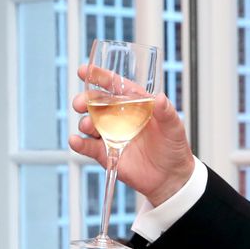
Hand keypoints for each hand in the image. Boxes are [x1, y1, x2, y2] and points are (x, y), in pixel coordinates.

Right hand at [69, 64, 193, 205]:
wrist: (170, 177)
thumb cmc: (173, 147)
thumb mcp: (174, 127)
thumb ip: (166, 112)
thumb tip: (160, 97)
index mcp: (134, 104)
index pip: (115, 86)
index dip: (99, 77)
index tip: (84, 71)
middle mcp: (119, 117)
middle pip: (96, 103)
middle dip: (85, 100)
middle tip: (80, 103)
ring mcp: (111, 135)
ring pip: (89, 124)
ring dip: (84, 122)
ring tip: (88, 126)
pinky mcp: (105, 153)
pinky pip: (88, 146)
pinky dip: (78, 143)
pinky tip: (75, 141)